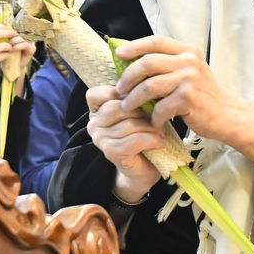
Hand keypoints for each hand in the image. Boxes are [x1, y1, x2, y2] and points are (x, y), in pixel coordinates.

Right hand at [0, 25, 30, 86]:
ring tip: (11, 47)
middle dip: (10, 33)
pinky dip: (8, 54)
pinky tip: (8, 54)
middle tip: (15, 35)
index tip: (6, 28)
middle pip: (0, 33)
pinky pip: (5, 55)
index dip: (2, 27)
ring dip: (10, 46)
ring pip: (5, 45)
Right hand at [86, 84, 164, 201]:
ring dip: (150, 127)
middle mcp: (93, 124)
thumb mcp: (137, 113)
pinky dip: (151, 139)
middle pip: (118, 106)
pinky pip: (135, 139)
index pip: (97, 93)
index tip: (138, 101)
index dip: (119, 93)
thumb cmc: (142, 137)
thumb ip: (133, 98)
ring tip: (159, 132)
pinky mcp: (111, 152)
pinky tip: (158, 142)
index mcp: (96, 111)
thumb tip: (145, 83)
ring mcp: (100, 139)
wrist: (143, 170)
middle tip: (155, 118)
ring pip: (129, 123)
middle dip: (141, 111)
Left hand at [111, 35, 253, 177]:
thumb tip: (132, 62)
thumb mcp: (189, 71)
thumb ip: (168, 64)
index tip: (119, 54)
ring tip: (127, 107)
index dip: (134, 46)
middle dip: (127, 77)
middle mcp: (189, 61)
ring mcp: (189, 79)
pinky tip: (154, 122)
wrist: (227, 115)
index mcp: (187, 51)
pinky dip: (153, 117)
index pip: (155, 41)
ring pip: (149, 87)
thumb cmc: (203, 95)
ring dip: (133, 99)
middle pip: (147, 63)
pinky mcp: (188, 99)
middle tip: (119, 89)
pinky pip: (160, 108)